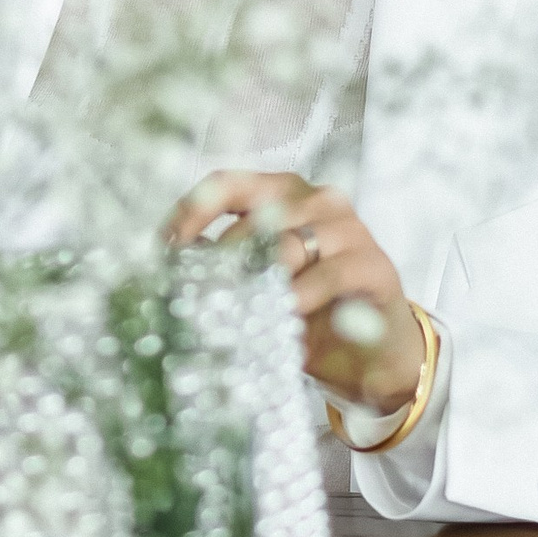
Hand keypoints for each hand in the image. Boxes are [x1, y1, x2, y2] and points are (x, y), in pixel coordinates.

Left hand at [166, 167, 425, 415]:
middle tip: (198, 296)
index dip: (191, 212)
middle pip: (254, 217)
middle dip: (220, 260)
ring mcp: (349, 229)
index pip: (227, 184)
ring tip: (236, 311)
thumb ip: (221, 267)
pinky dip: (299, 297)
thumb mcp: (258, 284)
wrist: (372, 352)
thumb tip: (166, 268)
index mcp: (281, 194)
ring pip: (288, 244)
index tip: (163, 249)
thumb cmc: (308, 310)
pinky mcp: (374, 264)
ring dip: (257, 281)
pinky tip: (284, 317)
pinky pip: (328, 274)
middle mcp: (316, 200)